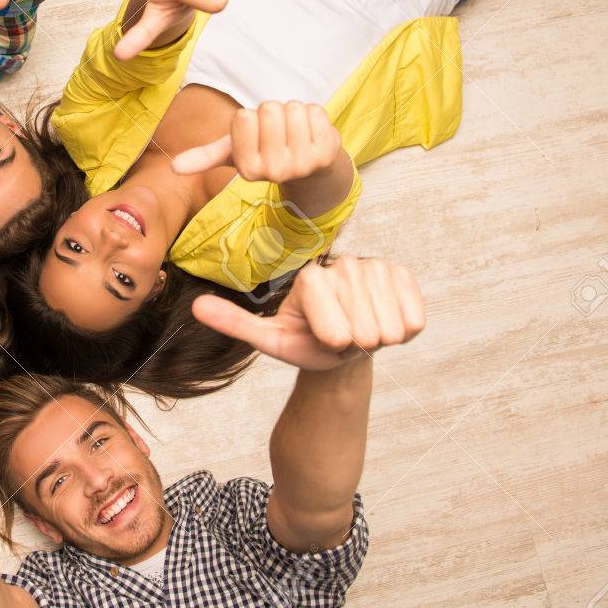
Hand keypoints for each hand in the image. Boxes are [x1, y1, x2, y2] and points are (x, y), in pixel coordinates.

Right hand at [172, 101, 341, 183]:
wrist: (312, 168)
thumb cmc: (267, 151)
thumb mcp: (235, 153)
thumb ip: (206, 156)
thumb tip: (173, 168)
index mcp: (247, 169)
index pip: (243, 116)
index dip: (251, 118)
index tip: (257, 135)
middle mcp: (274, 171)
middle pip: (268, 109)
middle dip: (274, 113)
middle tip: (279, 132)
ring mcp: (302, 164)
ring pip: (293, 108)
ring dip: (295, 113)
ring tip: (296, 132)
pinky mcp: (327, 154)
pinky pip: (315, 112)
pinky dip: (314, 115)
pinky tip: (313, 132)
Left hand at [193, 257, 424, 369]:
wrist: (342, 344)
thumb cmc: (305, 341)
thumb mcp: (270, 339)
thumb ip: (235, 322)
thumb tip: (194, 306)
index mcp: (311, 275)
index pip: (333, 326)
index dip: (332, 343)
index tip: (324, 340)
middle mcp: (344, 263)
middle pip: (361, 327)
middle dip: (354, 344)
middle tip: (343, 337)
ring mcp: (376, 266)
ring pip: (388, 325)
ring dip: (377, 339)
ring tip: (361, 331)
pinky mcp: (403, 276)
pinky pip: (413, 319)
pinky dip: (401, 332)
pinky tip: (384, 322)